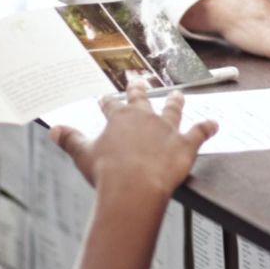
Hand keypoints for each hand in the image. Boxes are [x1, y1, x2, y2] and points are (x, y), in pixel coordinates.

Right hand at [50, 86, 217, 196]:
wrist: (134, 187)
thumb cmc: (106, 173)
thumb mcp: (83, 155)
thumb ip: (70, 139)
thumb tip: (53, 130)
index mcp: (119, 118)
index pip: (111, 105)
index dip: (108, 102)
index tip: (105, 98)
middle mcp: (144, 117)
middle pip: (142, 99)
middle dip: (139, 90)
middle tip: (138, 81)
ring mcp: (167, 129)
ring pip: (173, 110)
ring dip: (176, 101)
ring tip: (179, 94)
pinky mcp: (185, 144)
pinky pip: (199, 133)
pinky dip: (208, 128)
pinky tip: (215, 123)